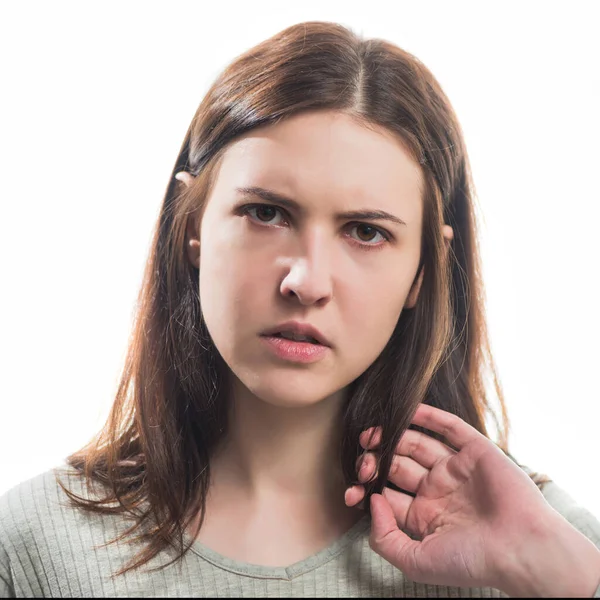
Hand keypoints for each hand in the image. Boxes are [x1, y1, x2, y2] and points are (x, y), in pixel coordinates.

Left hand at [344, 403, 557, 590]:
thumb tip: (371, 501)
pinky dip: (427, 416)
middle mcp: (438, 488)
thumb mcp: (416, 561)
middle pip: (397, 464)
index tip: (352, 487)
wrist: (521, 549)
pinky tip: (406, 411)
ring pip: (417, 443)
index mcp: (424, 514)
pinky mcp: (475, 450)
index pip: (388, 492)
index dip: (368, 488)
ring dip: (394, 436)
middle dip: (377, 459)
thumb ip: (384, 537)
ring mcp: (455, 468)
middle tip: (363, 455)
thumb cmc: (472, 561)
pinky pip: (447, 426)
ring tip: (373, 433)